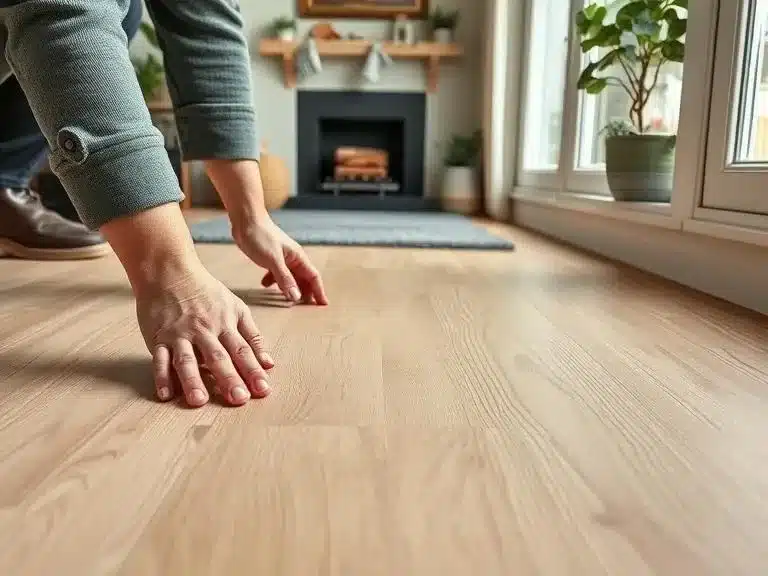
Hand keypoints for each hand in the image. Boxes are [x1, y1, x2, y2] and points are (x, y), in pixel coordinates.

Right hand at [136, 262, 273, 406]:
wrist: (170, 272)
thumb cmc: (206, 293)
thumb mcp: (236, 309)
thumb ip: (253, 336)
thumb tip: (269, 364)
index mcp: (225, 325)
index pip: (242, 351)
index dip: (253, 370)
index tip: (263, 390)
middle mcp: (204, 331)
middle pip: (218, 357)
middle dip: (230, 378)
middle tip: (239, 399)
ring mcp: (180, 334)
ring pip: (187, 360)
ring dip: (193, 380)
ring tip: (199, 401)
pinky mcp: (159, 337)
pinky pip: (159, 359)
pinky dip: (161, 377)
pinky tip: (165, 395)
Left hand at [204, 159, 327, 305]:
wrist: (246, 220)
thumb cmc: (260, 236)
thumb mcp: (273, 260)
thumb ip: (284, 279)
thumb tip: (296, 297)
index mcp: (297, 257)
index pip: (313, 277)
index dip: (319, 291)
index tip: (323, 304)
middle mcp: (292, 258)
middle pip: (303, 279)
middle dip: (306, 293)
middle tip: (307, 309)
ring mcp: (281, 258)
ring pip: (290, 277)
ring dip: (290, 289)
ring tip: (287, 302)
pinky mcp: (270, 258)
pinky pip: (276, 273)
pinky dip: (273, 281)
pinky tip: (265, 285)